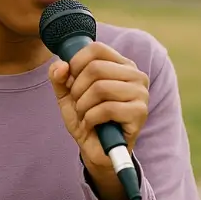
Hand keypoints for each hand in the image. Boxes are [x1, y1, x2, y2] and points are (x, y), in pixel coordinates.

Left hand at [49, 42, 149, 199]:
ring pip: (100, 88)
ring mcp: (141, 93)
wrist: (97, 150)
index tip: (71, 81)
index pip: (96, 49)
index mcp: (121, 65)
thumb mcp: (67, 95)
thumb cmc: (86, 118)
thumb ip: (59, 77)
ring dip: (83, 105)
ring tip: (85, 115)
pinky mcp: (140, 112)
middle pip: (95, 68)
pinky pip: (107, 109)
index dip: (76, 63)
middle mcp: (136, 75)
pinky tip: (93, 125)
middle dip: (77, 89)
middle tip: (79, 104)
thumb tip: (61, 65)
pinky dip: (91, 118)